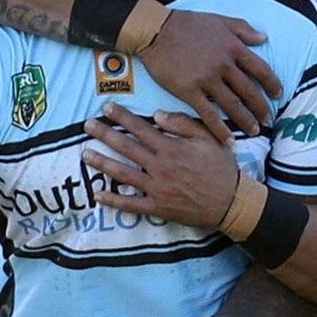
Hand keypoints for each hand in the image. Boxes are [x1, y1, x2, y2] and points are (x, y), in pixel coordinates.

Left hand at [82, 104, 238, 228]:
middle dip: (105, 135)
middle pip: (126, 148)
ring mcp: (157, 188)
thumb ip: (183, 124)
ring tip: (85, 155)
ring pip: (124, 174)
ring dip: (103, 163)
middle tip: (87, 125)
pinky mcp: (158, 207)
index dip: (122, 117)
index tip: (106, 108)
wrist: (231, 201)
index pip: (141, 128)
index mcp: (171, 148)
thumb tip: (157, 114)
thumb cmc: (221, 167)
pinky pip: (132, 204)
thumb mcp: (209, 138)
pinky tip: (98, 194)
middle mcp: (160, 167)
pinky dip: (114, 200)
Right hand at [138, 10, 281, 139]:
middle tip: (269, 119)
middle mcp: (223, 64)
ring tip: (254, 131)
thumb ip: (243, 29)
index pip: (260, 69)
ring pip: (232, 105)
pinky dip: (220, 129)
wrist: (157, 30)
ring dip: (246, 120)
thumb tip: (264, 38)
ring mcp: (206, 79)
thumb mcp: (220, 19)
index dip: (272, 84)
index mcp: (233, 47)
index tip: (278, 95)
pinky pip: (209, 114)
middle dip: (261, 107)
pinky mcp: (189, 91)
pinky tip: (228, 139)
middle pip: (249, 91)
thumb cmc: (187, 23)